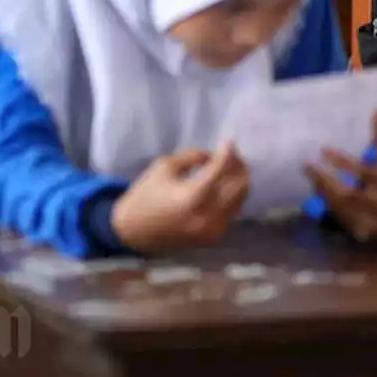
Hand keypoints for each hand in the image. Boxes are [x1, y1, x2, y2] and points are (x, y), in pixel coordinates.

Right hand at [111, 142, 249, 251]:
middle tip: (231, 154)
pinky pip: (232, 210)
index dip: (227, 152)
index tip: (228, 140)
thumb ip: (192, 157)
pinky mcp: (214, 236)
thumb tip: (214, 156)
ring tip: (228, 168)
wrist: (135, 231)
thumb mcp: (163, 167)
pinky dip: (230, 196)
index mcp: (193, 196)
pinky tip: (221, 186)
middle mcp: (209, 215)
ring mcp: (214, 228)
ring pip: (241, 199)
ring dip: (237, 181)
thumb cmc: (145, 195)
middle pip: (240, 186)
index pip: (221, 170)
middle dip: (239, 166)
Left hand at [305, 110, 376, 241]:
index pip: (364, 173)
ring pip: (340, 208)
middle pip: (347, 195)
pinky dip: (329, 205)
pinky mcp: (366, 233)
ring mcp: (373, 222)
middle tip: (305, 164)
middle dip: (324, 180)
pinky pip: (342, 219)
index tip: (323, 149)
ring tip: (309, 174)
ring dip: (322, 191)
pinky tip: (318, 191)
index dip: (342, 162)